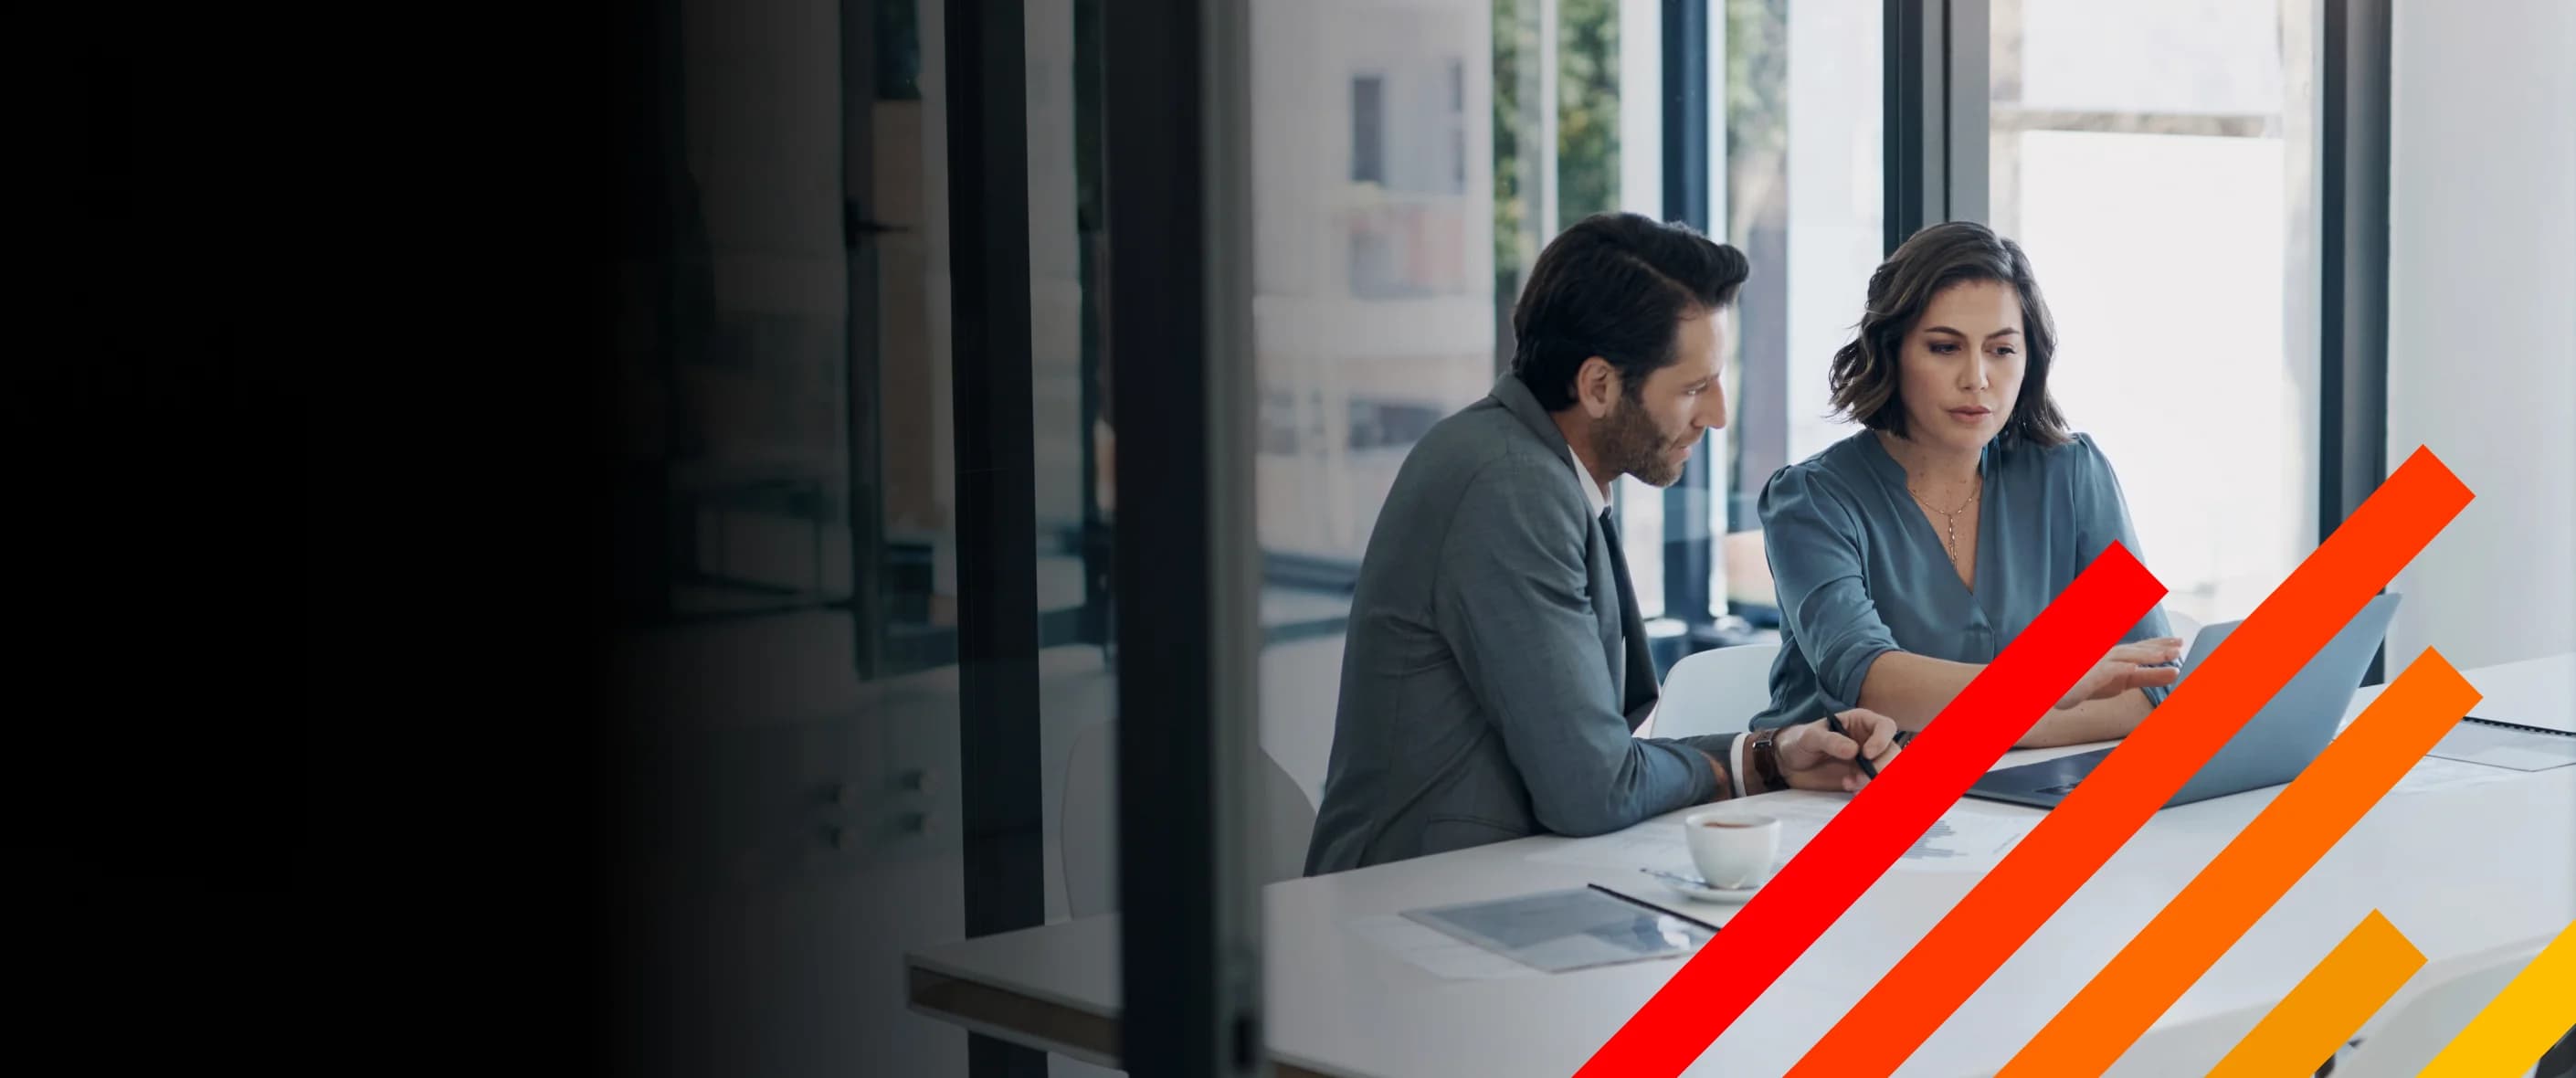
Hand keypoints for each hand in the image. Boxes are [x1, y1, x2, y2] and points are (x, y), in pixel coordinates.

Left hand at [1775, 708, 1901, 792]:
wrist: (1790, 764)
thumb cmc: (1800, 742)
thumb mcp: (1809, 737)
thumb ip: (1830, 740)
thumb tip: (1854, 750)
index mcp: (1861, 722)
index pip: (1885, 726)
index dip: (1882, 740)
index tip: (1866, 754)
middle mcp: (1870, 741)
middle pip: (1893, 753)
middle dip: (1882, 768)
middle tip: (1861, 779)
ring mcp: (1869, 762)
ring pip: (1889, 772)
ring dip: (1876, 783)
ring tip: (1853, 788)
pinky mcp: (1863, 780)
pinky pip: (1877, 787)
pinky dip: (1870, 793)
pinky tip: (1853, 793)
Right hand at [2055, 638, 2184, 709]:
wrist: (2060, 692)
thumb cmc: (2090, 684)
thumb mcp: (2125, 682)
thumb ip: (2149, 677)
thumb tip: (2176, 673)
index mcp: (2120, 658)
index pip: (2142, 648)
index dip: (2159, 643)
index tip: (2179, 641)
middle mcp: (2109, 657)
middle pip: (2135, 650)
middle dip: (2156, 648)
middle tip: (2177, 648)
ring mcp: (2096, 665)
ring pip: (2122, 656)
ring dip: (2142, 656)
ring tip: (2162, 657)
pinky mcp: (2086, 677)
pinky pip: (2104, 671)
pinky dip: (2118, 668)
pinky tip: (2132, 669)